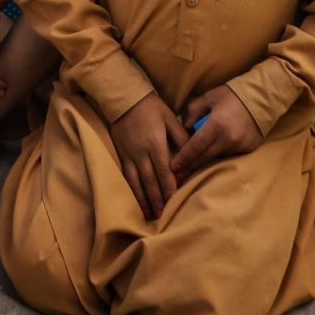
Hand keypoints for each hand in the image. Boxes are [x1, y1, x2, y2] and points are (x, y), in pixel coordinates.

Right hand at [107, 95, 189, 219]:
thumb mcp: (169, 117)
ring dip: (144, 200)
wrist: (124, 98)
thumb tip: (193, 151)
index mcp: (155, 144)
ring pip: (137, 183)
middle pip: (150, 181)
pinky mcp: (121, 155)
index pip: (164, 171)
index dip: (169, 187)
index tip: (175, 200)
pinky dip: (132, 191)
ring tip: (150, 214)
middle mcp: (141, 153)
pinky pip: (126, 177)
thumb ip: (181, 135)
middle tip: (164, 215)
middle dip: (158, 199)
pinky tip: (137, 200)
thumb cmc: (150, 106)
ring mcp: (129, 156)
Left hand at [169, 86, 257, 178]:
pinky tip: (213, 153)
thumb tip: (185, 128)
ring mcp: (239, 146)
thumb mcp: (208, 97)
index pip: (195, 147)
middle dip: (190, 167)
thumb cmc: (231, 96)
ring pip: (216, 158)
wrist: (261, 98)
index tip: (173, 167)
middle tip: (177, 175)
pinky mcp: (248, 150)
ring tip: (192, 165)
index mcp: (216, 125)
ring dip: (204, 160)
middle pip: (204, 158)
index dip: (183, 158)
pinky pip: (229, 155)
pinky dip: (220, 154)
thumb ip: (193, 112)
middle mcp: (228, 139)